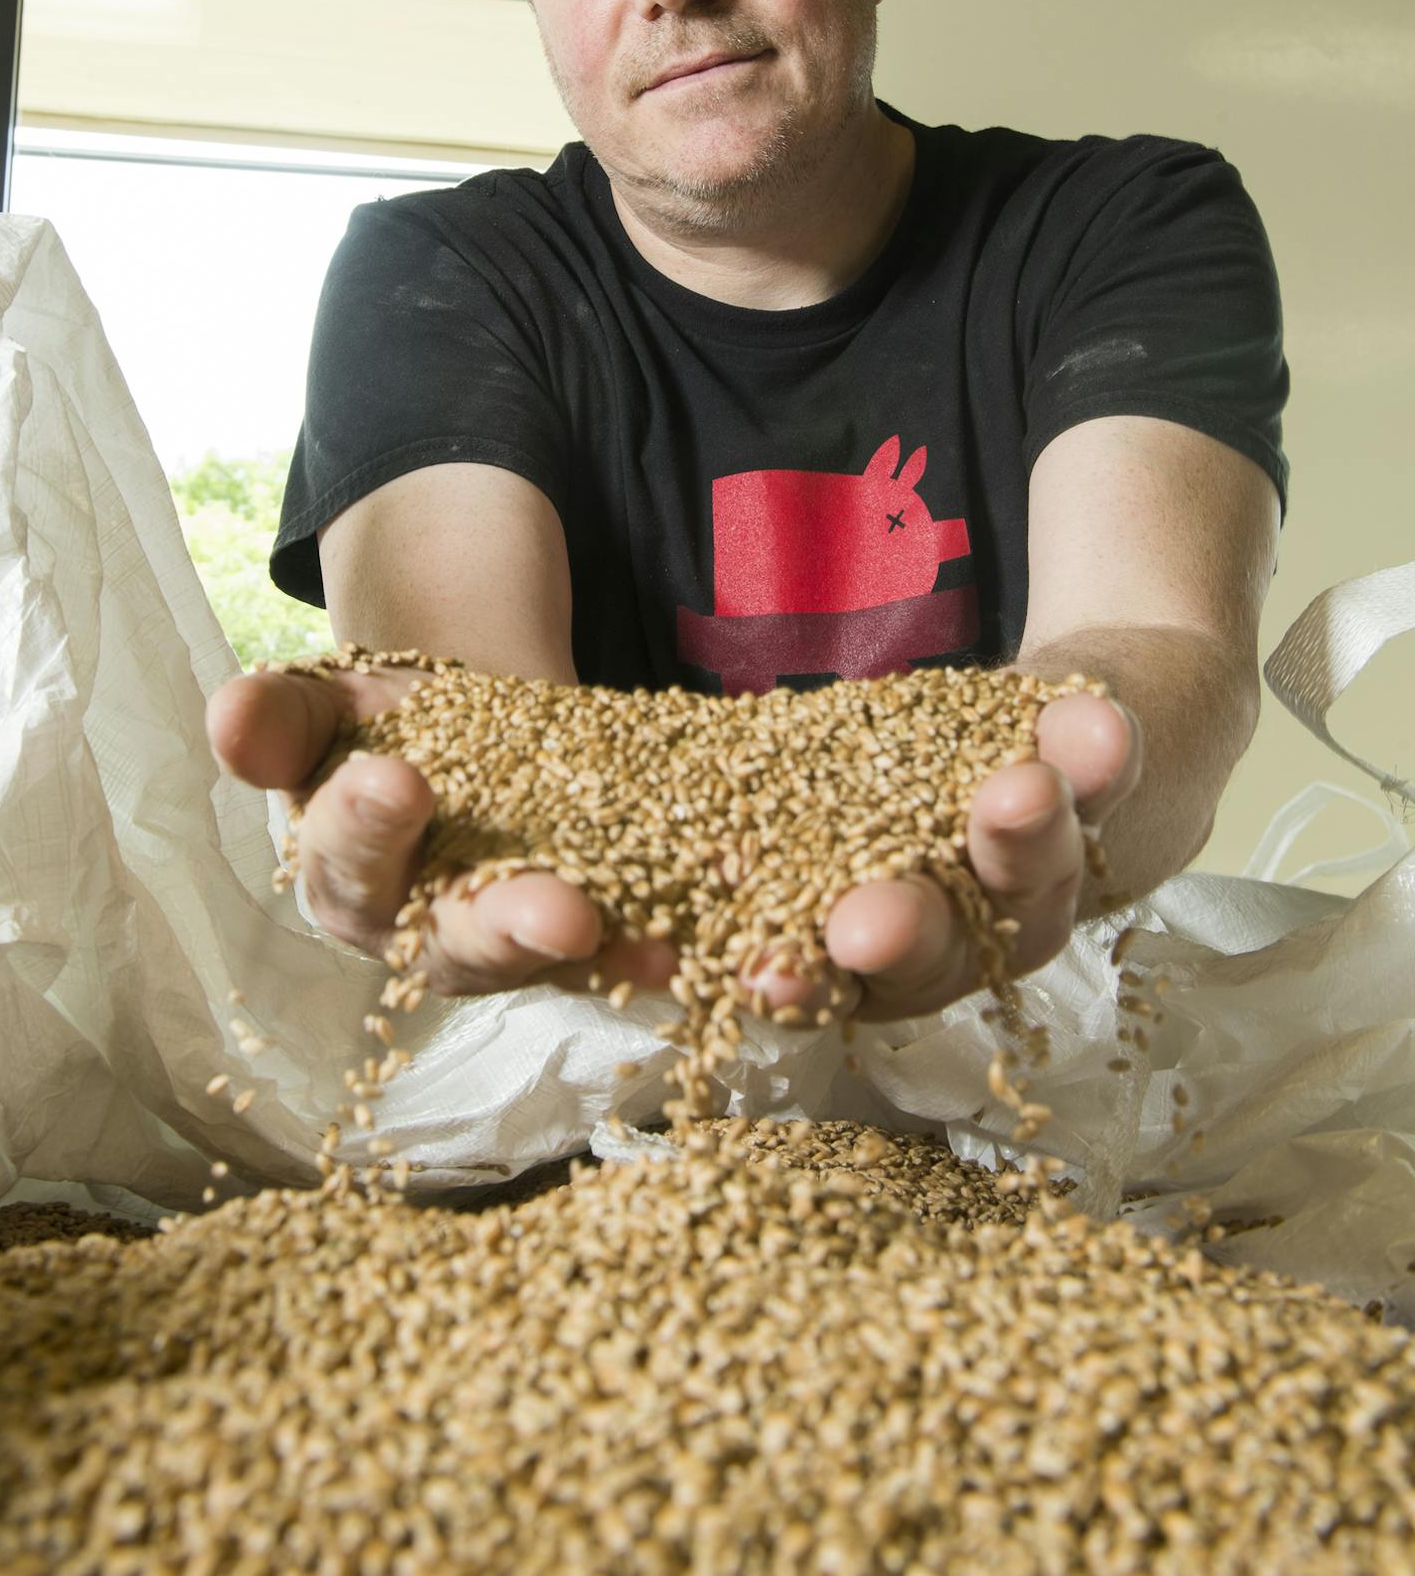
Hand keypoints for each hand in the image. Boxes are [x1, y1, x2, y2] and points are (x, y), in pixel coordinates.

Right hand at [205, 667, 677, 999]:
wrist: (467, 729)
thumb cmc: (371, 730)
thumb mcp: (321, 707)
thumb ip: (276, 720)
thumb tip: (229, 719)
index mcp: (348, 882)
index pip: (350, 866)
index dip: (367, 828)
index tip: (395, 779)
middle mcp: (433, 934)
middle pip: (465, 944)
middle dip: (510, 928)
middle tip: (559, 913)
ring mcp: (522, 944)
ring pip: (560, 961)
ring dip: (615, 957)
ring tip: (655, 947)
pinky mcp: (598, 932)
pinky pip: (638, 947)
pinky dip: (675, 948)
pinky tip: (714, 948)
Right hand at [744, 690, 1140, 1021]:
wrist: (1057, 729)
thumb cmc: (891, 784)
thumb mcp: (799, 814)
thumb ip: (732, 849)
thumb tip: (600, 887)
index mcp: (864, 953)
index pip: (823, 983)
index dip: (794, 983)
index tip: (761, 973)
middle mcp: (963, 942)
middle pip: (936, 958)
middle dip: (905, 934)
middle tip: (873, 918)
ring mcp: (1047, 881)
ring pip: (1036, 884)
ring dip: (1020, 842)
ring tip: (1010, 794)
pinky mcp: (1110, 799)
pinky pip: (1112, 783)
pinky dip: (1101, 754)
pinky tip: (1093, 728)